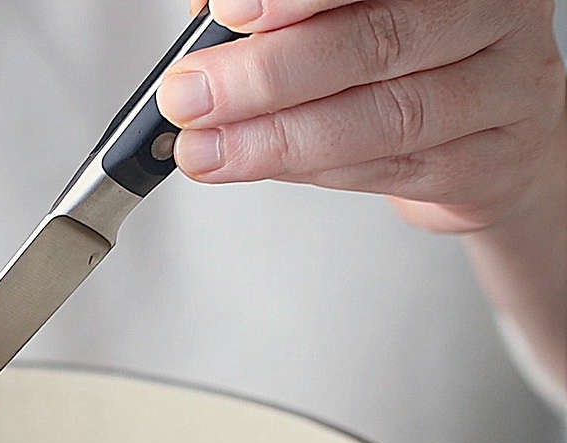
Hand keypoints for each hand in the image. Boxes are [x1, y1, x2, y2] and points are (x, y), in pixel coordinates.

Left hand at [162, 0, 566, 232]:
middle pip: (376, 40)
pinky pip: (394, 169)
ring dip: (279, 138)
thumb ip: (282, 14)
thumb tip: (206, 18)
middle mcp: (493, 14)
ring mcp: (505, 88)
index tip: (229, 11)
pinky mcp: (493, 162)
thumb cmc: (403, 64)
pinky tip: (264, 165)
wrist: (488, 143)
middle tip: (193, 97)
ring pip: (387, 116)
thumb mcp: (342, 18)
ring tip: (210, 149)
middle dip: (267, 75)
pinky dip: (315, 170)